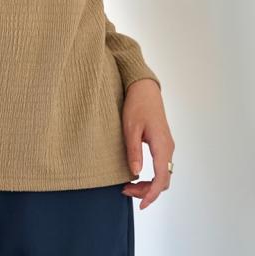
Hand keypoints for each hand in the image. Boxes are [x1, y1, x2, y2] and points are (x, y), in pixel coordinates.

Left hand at [121, 78, 174, 209]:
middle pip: (163, 180)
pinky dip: (151, 175)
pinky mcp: (163, 143)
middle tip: (125, 191)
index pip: (161, 178)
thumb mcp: (130, 127)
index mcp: (162, 145)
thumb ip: (134, 150)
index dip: (151, 194)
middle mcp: (168, 148)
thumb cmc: (137, 104)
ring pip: (163, 174)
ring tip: (128, 186)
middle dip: (146, 191)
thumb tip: (135, 173)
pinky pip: (161, 166)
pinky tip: (136, 174)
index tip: (141, 205)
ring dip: (148, 184)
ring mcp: (167, 146)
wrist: (144, 88)